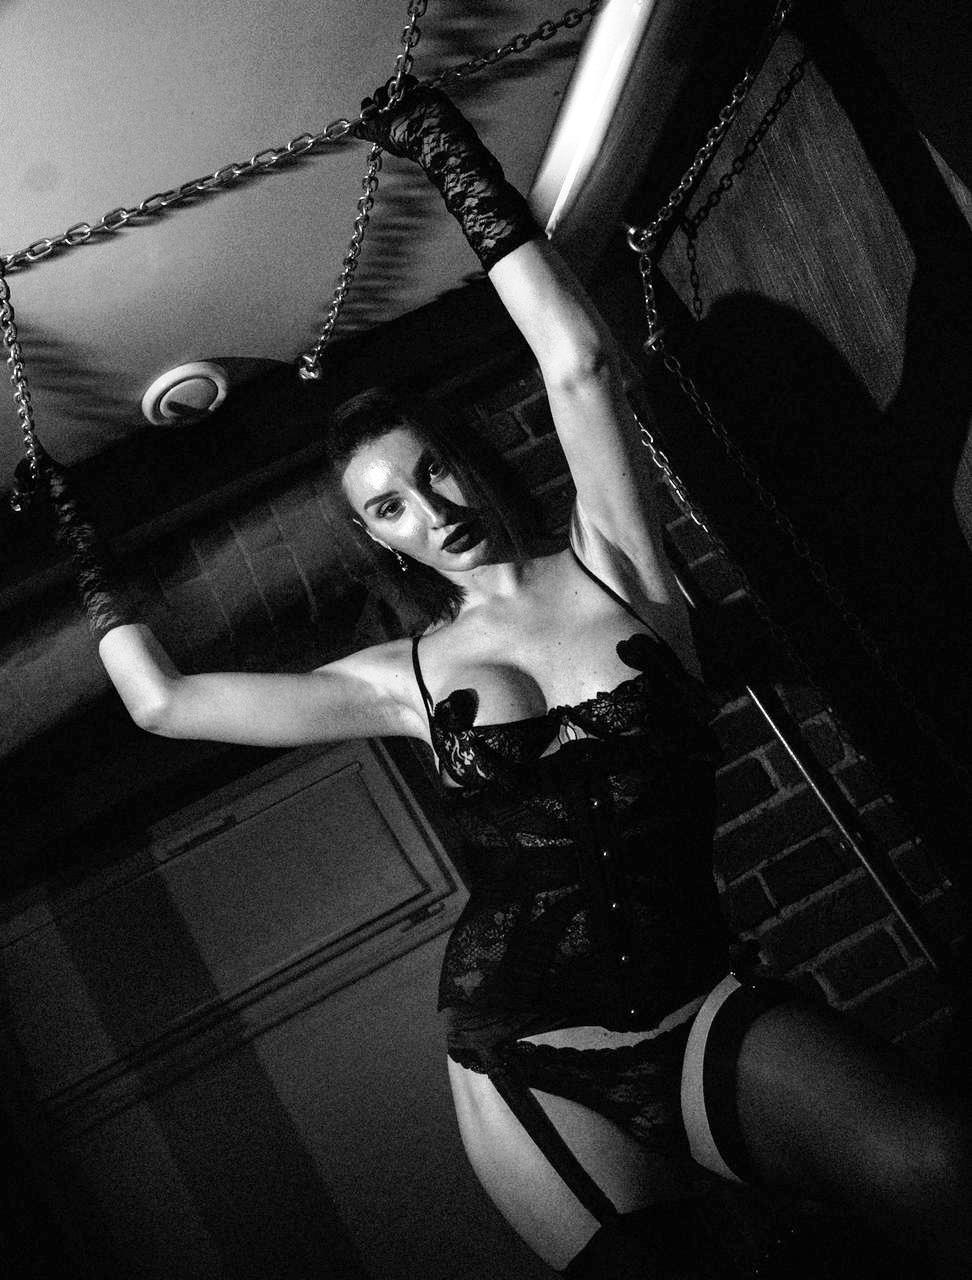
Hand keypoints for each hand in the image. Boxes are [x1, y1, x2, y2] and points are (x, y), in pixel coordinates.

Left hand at [352, 76, 469, 163]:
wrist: (432, 129)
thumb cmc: (405, 137)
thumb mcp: (379, 134)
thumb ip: (365, 130)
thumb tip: (352, 130)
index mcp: (386, 127)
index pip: (372, 112)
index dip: (367, 106)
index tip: (367, 103)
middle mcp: (396, 115)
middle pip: (381, 97)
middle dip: (379, 96)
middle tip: (384, 101)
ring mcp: (408, 103)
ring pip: (393, 87)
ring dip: (392, 87)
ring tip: (396, 94)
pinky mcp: (420, 93)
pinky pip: (409, 81)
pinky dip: (405, 81)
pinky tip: (406, 88)